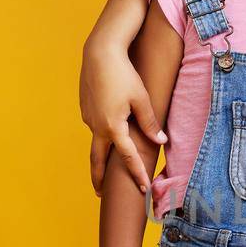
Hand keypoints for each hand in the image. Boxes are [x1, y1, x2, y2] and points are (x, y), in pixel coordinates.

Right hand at [80, 39, 165, 194]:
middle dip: (99, 178)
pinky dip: (101, 135)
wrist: (99, 53)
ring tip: (106, 167)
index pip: (127, 158)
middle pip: (97, 160)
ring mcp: (88, 118)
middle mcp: (97, 126)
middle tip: (101, 193)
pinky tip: (108, 131)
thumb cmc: (123, 74)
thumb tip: (160, 140)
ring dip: (101, 155)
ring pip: (96, 141)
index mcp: (113, 127)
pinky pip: (94, 126)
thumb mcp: (141, 98)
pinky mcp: (85, 108)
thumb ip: (150, 122)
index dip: (137, 174)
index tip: (143, 188)